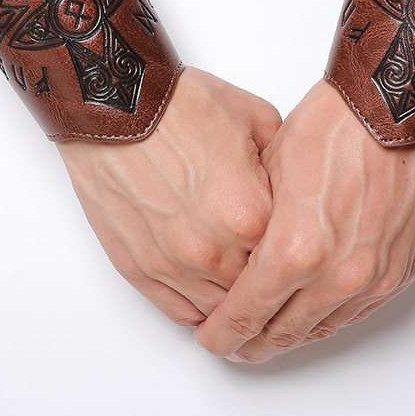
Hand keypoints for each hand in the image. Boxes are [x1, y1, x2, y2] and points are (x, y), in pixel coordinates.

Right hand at [57, 66, 281, 325]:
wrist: (117, 105)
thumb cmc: (178, 106)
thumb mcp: (256, 118)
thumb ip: (284, 164)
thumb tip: (296, 188)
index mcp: (252, 216)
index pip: (289, 260)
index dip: (291, 249)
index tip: (290, 242)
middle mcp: (214, 250)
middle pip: (255, 290)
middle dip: (262, 276)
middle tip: (263, 260)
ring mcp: (174, 264)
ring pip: (218, 309)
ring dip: (229, 297)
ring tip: (235, 276)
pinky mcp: (139, 268)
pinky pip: (178, 310)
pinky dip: (196, 307)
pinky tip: (204, 290)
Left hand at [194, 79, 414, 361]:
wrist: (392, 110)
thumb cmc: (332, 127)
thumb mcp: (268, 174)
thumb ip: (252, 229)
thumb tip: (238, 260)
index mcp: (295, 251)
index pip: (247, 314)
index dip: (222, 331)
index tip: (211, 336)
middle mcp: (337, 276)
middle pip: (284, 333)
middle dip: (252, 342)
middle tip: (234, 342)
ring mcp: (374, 278)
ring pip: (323, 328)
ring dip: (293, 332)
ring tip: (269, 329)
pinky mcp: (400, 272)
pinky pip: (359, 311)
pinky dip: (330, 313)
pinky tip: (312, 307)